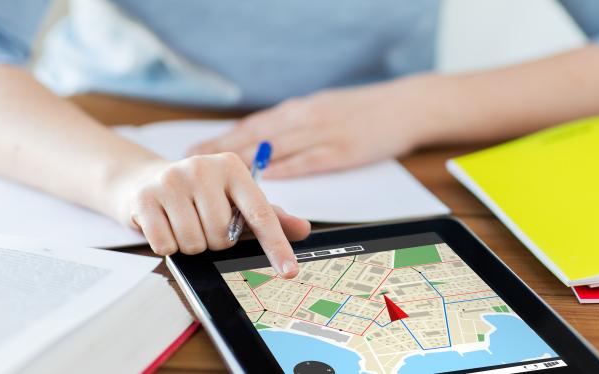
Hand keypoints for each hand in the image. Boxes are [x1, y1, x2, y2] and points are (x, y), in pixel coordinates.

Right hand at [115, 153, 310, 277]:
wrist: (146, 180)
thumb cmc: (200, 194)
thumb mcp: (236, 199)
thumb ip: (270, 216)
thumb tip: (302, 229)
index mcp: (232, 167)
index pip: (260, 213)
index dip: (276, 246)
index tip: (289, 271)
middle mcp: (203, 168)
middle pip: (222, 236)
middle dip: (215, 242)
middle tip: (205, 225)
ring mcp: (171, 180)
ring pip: (194, 243)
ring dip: (192, 245)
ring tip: (184, 223)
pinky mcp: (145, 197)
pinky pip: (166, 245)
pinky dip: (168, 245)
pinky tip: (166, 225)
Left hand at [189, 75, 445, 177]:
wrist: (405, 105)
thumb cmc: (362, 111)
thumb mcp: (322, 109)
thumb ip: (293, 125)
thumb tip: (263, 142)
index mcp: (298, 110)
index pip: (252, 126)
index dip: (222, 139)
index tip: (196, 150)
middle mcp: (305, 118)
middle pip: (256, 136)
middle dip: (221, 151)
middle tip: (193, 164)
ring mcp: (324, 133)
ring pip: (277, 147)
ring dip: (245, 162)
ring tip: (218, 175)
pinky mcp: (344, 150)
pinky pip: (311, 160)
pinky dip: (287, 168)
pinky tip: (268, 178)